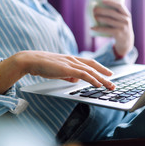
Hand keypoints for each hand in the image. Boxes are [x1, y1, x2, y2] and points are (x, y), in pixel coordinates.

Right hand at [0, 51, 114, 93]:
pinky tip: (98, 84)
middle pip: (93, 66)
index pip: (88, 62)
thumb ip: (67, 75)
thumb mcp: (57, 70)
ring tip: (110, 86)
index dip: (99, 67)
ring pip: (90, 71)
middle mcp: (72, 59)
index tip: (108, 72)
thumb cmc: (42, 65)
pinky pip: (83, 74)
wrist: (31, 60)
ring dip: (102, 79)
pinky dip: (93, 79)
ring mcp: (70, 63)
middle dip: (104, 73)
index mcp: (70, 59)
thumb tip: (75, 80)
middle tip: (113, 81)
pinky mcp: (67, 68)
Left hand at [91, 0, 133, 56]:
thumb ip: (115, 15)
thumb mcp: (122, 20)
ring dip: (99, 18)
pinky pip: (106, 30)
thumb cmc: (121, 28)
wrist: (126, 41)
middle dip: (102, 10)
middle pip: (112, 13)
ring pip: (108, 20)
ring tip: (93, 17)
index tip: (102, 0)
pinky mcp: (118, 34)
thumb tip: (99, 8)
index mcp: (127, 15)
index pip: (119, 6)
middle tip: (94, 9)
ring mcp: (123, 27)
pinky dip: (98, 28)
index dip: (111, 2)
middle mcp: (126, 20)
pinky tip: (92, 28)